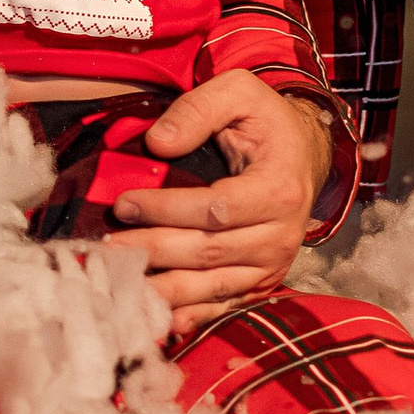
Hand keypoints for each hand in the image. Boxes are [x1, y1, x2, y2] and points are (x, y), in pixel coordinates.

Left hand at [109, 70, 332, 327]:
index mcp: (277, 189)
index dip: (166, 210)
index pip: (214, 209)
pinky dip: (192, 316)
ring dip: (164, 289)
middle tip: (109, 245)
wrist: (304, 154)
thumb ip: (198, 109)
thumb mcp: (239, 93)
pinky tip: (159, 320)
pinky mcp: (261, 282)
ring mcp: (272, 265)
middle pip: (208, 251)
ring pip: (212, 286)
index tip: (124, 203)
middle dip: (154, 250)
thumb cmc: (266, 123)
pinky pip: (224, 305)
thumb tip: (158, 142)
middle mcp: (280, 235)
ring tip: (120, 282)